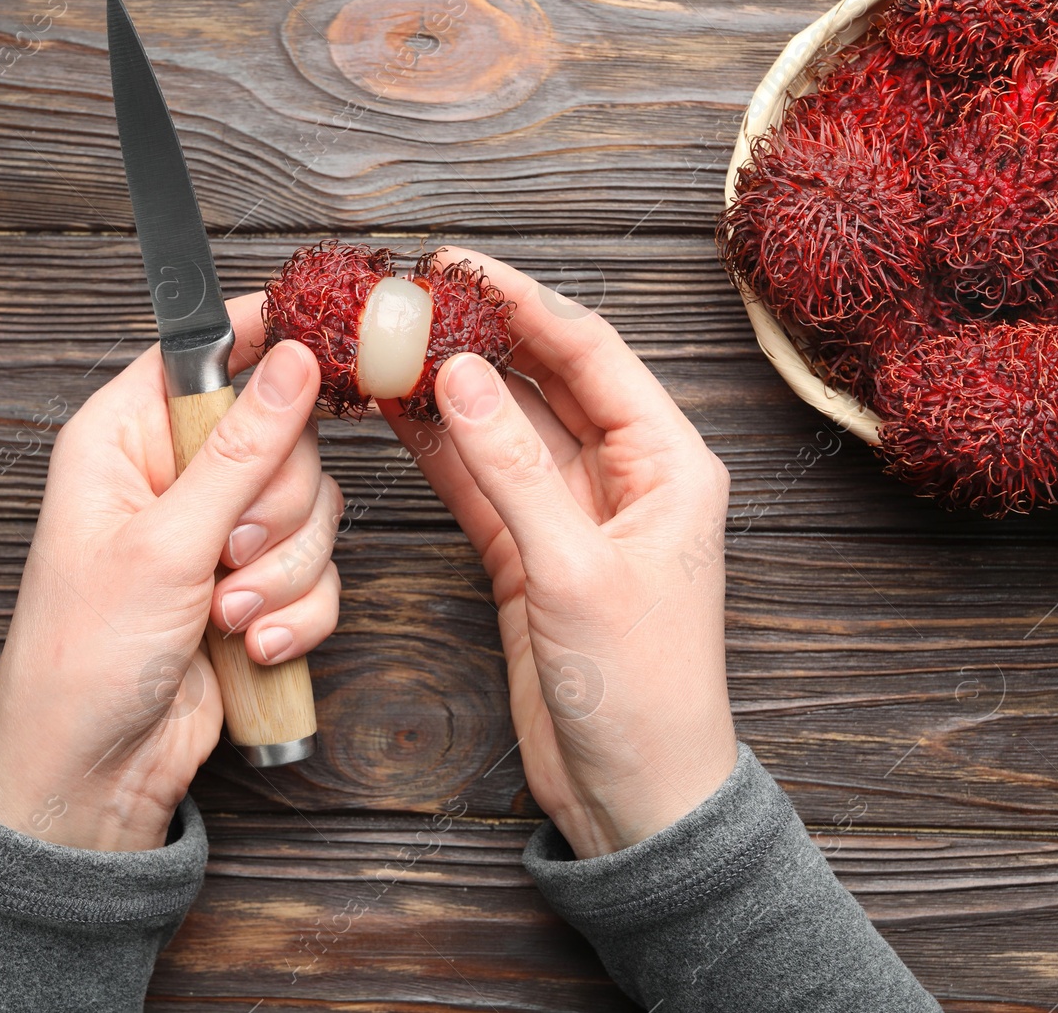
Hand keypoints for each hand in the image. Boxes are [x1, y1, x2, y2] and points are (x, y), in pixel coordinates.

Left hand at [0, 294, 341, 851]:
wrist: (95, 772)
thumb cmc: (86, 656)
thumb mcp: (165, 544)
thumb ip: (241, 450)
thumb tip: (293, 360)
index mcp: (124, 439)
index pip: (202, 351)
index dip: (261, 337)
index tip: (320, 340)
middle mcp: (173, 477)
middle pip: (282, 437)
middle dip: (275, 509)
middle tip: (230, 550)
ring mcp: (216, 536)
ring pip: (310, 511)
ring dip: (281, 574)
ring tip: (226, 617)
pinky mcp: (252, 589)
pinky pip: (318, 574)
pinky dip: (295, 615)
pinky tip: (251, 648)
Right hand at [377, 249, 737, 858]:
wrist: (635, 791)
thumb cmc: (640, 689)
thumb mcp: (574, 571)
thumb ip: (513, 468)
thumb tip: (457, 378)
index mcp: (669, 464)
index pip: (591, 352)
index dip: (523, 302)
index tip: (459, 266)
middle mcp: (626, 477)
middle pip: (544, 381)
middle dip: (478, 337)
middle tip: (409, 299)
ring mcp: (574, 515)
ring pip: (504, 429)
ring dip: (449, 391)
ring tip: (387, 345)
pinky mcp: (533, 554)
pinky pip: (482, 482)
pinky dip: (440, 450)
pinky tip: (396, 413)